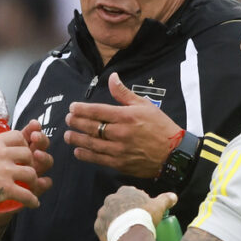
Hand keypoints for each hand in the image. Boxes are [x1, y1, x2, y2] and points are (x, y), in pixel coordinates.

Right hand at [0, 129, 48, 210]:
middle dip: (31, 163)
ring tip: (32, 187)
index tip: (23, 152)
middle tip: (28, 171)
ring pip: (31, 173)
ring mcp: (5, 171)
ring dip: (34, 182)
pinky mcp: (5, 189)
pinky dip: (32, 200)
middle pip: (28, 154)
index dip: (24, 144)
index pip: (19, 136)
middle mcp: (2, 154)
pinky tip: (33, 203)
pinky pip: (27, 195)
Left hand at [18, 118, 53, 185]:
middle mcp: (29, 158)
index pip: (30, 134)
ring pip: (46, 161)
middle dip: (41, 139)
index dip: (34, 128)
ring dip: (44, 157)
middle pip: (42, 145)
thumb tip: (14, 130)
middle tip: (35, 137)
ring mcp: (32, 172)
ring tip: (36, 155)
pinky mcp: (33, 188)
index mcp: (19, 147)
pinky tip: (41, 180)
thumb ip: (1, 142)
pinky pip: (45, 183)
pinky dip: (45, 182)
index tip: (33, 125)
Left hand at [64, 73, 183, 177]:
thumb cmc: (160, 127)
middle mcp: (120, 132)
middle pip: (91, 127)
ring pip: (92, 144)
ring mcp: (119, 149)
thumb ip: (124, 93)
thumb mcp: (144, 105)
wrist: (173, 154)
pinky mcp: (120, 163)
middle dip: (76, 122)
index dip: (82, 109)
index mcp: (126, 116)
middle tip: (68, 119)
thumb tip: (112, 77)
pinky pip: (98, 159)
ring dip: (77, 139)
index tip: (72, 107)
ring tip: (68, 135)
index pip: (98, 111)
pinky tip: (78, 151)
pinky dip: (86, 155)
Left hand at [94, 186, 177, 240]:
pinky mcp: (98, 227)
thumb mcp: (158, 206)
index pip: (130, 194)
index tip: (143, 210)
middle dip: (125, 212)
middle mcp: (110, 200)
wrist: (131, 233)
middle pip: (118, 205)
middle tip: (135, 221)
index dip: (137, 202)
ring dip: (115, 222)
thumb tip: (174, 196)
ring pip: (109, 217)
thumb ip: (166, 199)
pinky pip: (102, 229)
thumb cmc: (145, 216)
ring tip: (126, 230)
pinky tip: (116, 237)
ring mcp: (102, 213)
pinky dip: (108, 232)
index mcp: (123, 192)